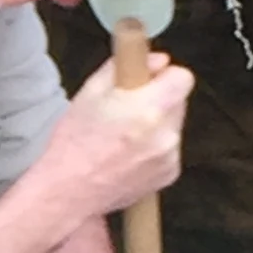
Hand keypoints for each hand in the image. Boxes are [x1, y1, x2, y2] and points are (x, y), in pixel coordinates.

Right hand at [36, 56, 192, 227]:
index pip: (184, 77)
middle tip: (127, 110)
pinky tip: (127, 155)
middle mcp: (166, 133)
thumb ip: (124, 66)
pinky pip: (169, 150)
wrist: (68, 192)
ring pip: (173, 126)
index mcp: (148, 108)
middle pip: (178, 101)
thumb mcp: (89, 92)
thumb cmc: (73, 144)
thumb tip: (155, 60)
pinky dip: (153, 149)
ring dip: (156, 125)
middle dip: (158, 100)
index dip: (165, 75)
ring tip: (123, 137)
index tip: (148, 81)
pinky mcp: (169, 174)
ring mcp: (170, 156)